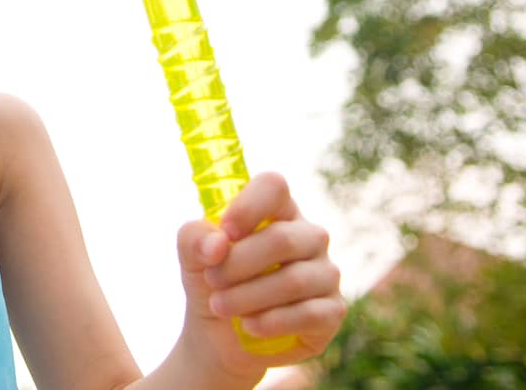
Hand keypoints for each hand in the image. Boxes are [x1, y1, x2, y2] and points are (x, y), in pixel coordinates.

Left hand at [174, 173, 346, 381]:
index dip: (248, 206)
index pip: (273, 186)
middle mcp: (308, 236)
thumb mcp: (192, 258)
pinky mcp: (333, 311)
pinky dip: (272, 322)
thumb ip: (194, 239)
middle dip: (237, 263)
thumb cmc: (212, 283)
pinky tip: (249, 325)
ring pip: (294, 280)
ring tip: (220, 306)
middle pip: (282, 239)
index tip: (224, 232)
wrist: (220, 338)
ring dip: (248, 296)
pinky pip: (310, 314)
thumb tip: (217, 245)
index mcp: (276, 210)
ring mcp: (325, 273)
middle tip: (211, 280)